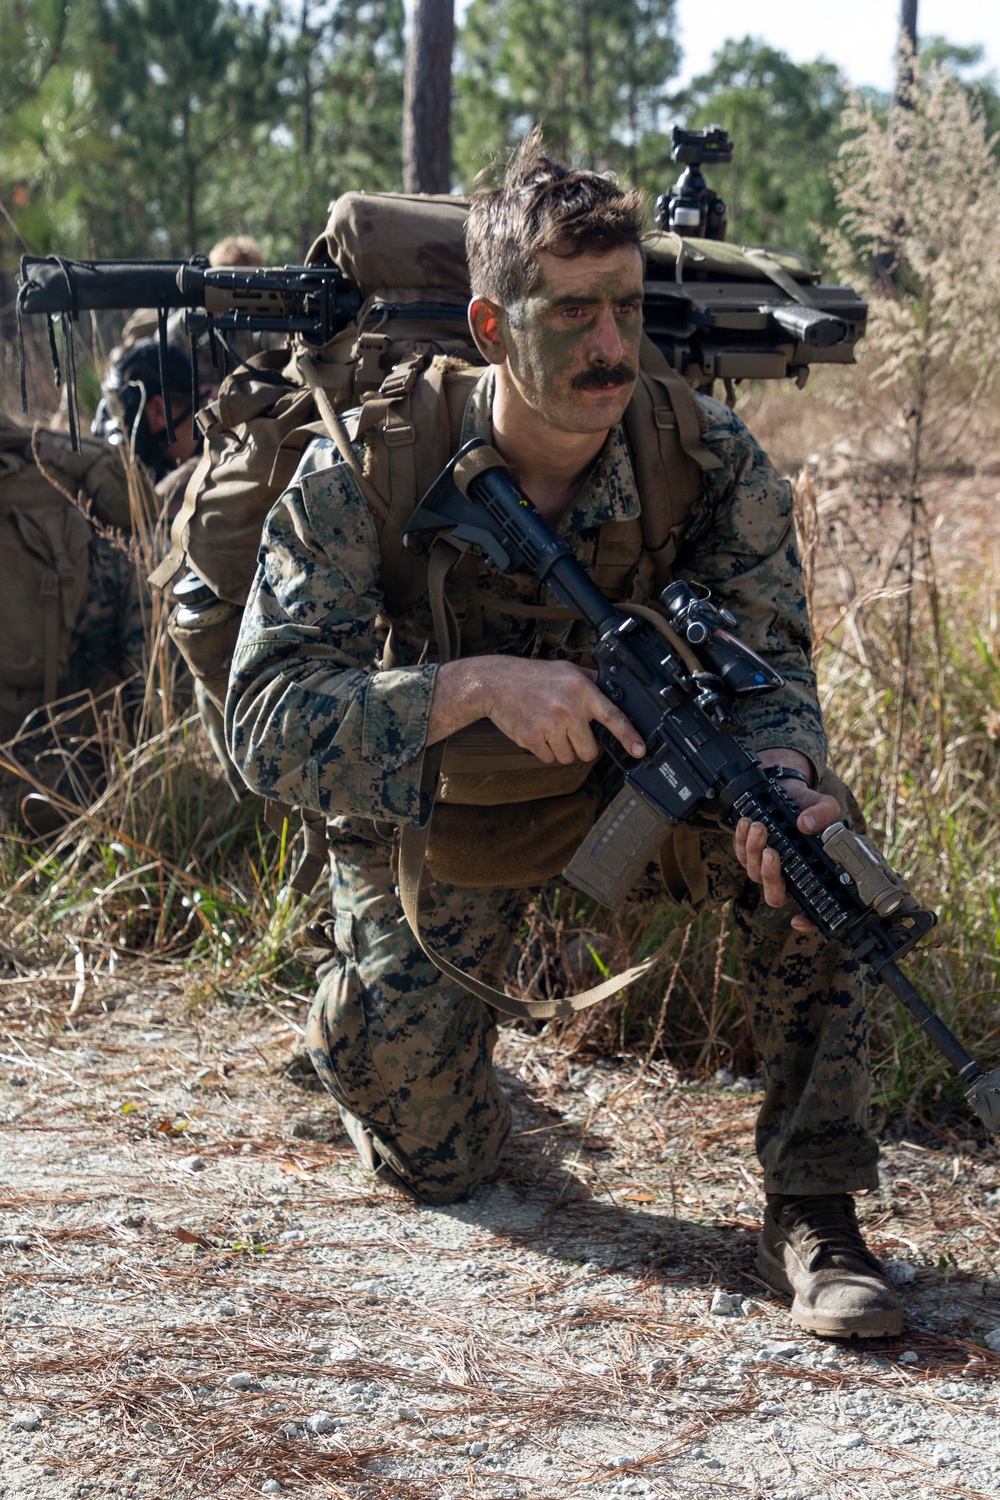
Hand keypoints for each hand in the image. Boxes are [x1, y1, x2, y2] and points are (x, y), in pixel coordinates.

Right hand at [429, 656, 644, 763]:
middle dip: (582, 746)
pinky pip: (550, 759)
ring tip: (551, 728)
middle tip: (570, 731)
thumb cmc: (534, 677)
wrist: (497, 683)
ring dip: (563, 749)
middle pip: (590, 750)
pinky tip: (538, 732)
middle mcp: (568, 709)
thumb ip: (593, 684)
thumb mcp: (568, 671)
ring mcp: (550, 726)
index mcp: (582, 691)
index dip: (628, 736)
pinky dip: (546, 751)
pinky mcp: (533, 739)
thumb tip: (617, 695)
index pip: (612, 717)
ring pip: (569, 757)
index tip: (639, 750)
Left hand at [734, 772, 840, 933]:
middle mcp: (787, 878)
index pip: (809, 908)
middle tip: (772, 851)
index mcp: (809, 877)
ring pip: (753, 872)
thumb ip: (823, 815)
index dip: (805, 922)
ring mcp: (764, 868)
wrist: (792, 793)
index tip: (798, 920)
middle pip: (774, 894)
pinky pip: (739, 853)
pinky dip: (740, 839)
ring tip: (759, 827)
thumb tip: (806, 825)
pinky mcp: (748, 854)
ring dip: (754, 851)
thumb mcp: (826, 807)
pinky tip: (745, 823)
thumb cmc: (813, 809)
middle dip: (770, 874)